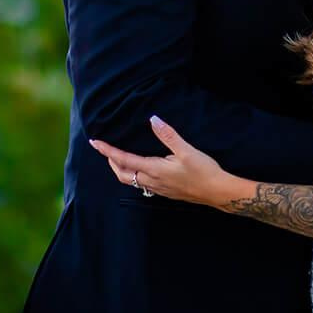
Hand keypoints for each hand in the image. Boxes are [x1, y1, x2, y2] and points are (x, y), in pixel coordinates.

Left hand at [90, 116, 241, 207]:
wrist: (217, 192)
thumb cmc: (203, 171)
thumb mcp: (187, 150)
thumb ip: (168, 135)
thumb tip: (154, 119)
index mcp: (155, 170)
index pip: (124, 160)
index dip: (108, 151)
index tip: (95, 143)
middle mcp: (153, 182)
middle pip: (123, 175)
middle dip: (112, 162)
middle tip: (105, 150)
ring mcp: (159, 189)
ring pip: (132, 181)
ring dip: (122, 170)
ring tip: (119, 158)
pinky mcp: (166, 192)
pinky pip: (142, 185)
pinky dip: (134, 175)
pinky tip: (141, 170)